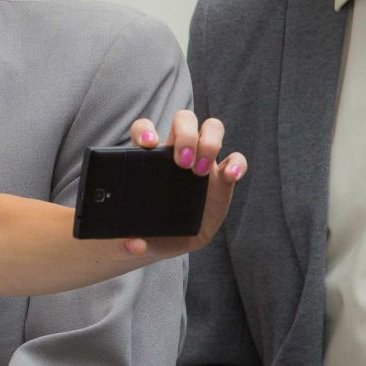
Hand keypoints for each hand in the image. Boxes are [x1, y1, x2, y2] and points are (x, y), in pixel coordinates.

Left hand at [123, 109, 246, 256]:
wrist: (170, 241)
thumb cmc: (147, 230)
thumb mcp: (136, 237)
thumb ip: (129, 242)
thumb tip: (133, 245)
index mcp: (150, 159)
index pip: (145, 129)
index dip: (146, 130)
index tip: (148, 145)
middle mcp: (178, 152)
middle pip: (184, 119)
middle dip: (185, 135)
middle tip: (183, 163)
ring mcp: (203, 161)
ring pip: (212, 128)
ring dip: (209, 142)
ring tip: (200, 171)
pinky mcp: (223, 177)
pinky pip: (236, 159)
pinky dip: (237, 163)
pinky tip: (231, 175)